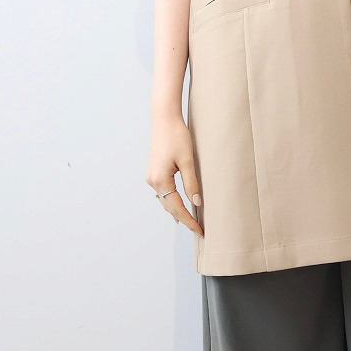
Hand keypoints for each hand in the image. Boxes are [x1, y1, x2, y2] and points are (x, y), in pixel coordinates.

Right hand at [145, 115, 204, 237]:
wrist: (164, 119)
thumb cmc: (177, 136)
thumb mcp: (188, 160)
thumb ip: (192, 183)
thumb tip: (197, 203)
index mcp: (160, 180)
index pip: (176, 208)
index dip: (189, 220)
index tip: (199, 231)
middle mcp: (152, 181)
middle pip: (169, 207)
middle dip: (183, 218)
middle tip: (198, 230)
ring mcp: (151, 176)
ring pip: (165, 200)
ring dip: (177, 210)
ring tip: (190, 221)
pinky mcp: (154, 171)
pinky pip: (163, 191)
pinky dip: (172, 200)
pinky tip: (179, 204)